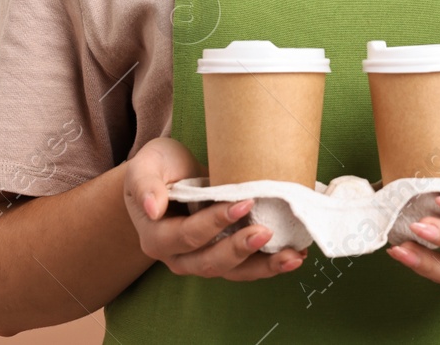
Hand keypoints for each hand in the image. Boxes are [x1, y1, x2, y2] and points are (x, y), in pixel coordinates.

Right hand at [121, 136, 308, 279]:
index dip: (215, 222)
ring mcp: (204, 259)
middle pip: (210, 262)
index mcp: (157, 237)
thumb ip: (144, 184)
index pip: (188, 235)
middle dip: (240, 249)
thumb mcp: (145, 166)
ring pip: (233, 272)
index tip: (244, 202)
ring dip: (264, 267)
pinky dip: (271, 264)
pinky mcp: (225, 255)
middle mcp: (180, 257)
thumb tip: (152, 207)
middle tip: (267, 231)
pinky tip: (295, 255)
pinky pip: (247, 267)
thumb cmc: (159, 169)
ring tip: (292, 256)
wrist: (170, 177)